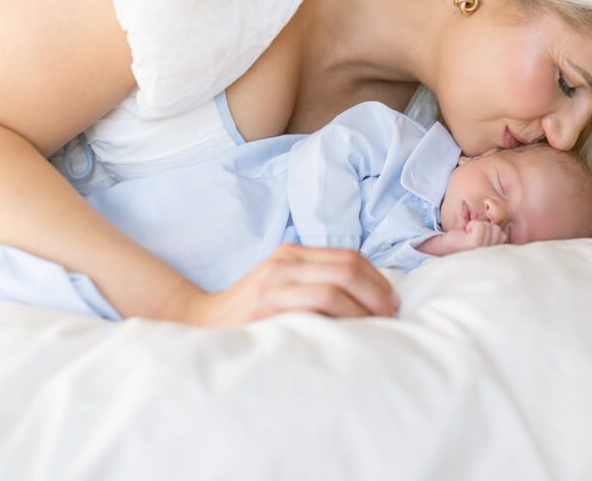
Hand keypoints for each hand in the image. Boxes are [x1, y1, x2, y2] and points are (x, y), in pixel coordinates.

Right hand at [179, 244, 401, 326]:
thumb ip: (315, 283)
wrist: (200, 323)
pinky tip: (348, 337)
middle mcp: (284, 261)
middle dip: (377, 294)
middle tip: (390, 319)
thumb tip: (373, 300)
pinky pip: (314, 307)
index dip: (378, 281)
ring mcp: (273, 283)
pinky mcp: (265, 306)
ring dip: (364, 311)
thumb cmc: (250, 313)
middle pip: (348, 268)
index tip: (391, 305)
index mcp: (292, 254)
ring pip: (335, 287)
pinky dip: (339, 321)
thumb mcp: (281, 286)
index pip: (350, 257)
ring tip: (375, 330)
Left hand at [449, 219, 507, 251]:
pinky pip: (480, 225)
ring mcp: (482, 249)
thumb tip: (502, 230)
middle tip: (472, 235)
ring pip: (490, 226)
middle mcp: (490, 255)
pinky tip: (465, 233)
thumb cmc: (462, 242)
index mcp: (493, 255)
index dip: (490, 232)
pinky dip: (472, 224)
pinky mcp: (474, 243)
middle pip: (498, 230)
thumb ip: (494, 236)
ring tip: (469, 235)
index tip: (479, 237)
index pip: (504, 236)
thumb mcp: (482, 239)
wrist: (443, 246)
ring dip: (477, 226)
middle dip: (484, 228)